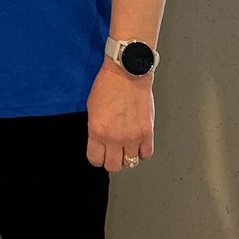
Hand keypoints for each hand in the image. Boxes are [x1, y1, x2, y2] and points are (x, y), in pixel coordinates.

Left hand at [86, 58, 153, 172]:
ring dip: (128, 155)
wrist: (127, 73)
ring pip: (131, 162)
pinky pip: (146, 154)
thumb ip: (96, 128)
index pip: (95, 159)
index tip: (100, 154)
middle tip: (113, 152)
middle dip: (112, 160)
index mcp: (97, 130)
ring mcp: (132, 136)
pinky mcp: (147, 132)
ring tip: (127, 145)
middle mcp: (114, 137)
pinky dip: (142, 152)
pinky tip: (139, 144)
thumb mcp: (92, 108)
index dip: (97, 158)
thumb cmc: (109, 84)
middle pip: (113, 166)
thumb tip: (100, 141)